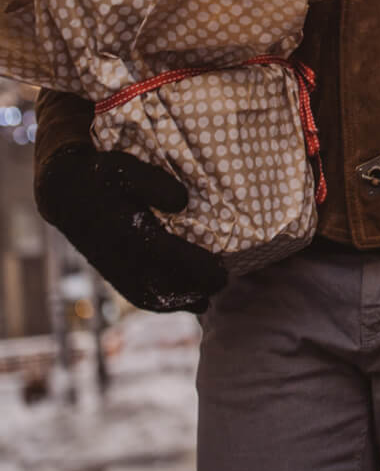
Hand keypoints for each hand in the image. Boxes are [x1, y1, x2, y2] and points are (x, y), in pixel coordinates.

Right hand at [38, 145, 225, 313]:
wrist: (66, 194)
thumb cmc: (104, 176)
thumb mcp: (127, 168)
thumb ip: (155, 183)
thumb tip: (182, 202)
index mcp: (125, 228)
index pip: (167, 254)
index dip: (195, 266)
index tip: (222, 272)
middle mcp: (118, 254)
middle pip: (160, 281)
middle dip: (193, 287)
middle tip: (222, 284)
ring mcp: (112, 267)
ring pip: (147, 295)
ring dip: (177, 301)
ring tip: (205, 300)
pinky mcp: (110, 272)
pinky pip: (134, 295)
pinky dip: (157, 303)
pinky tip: (177, 302)